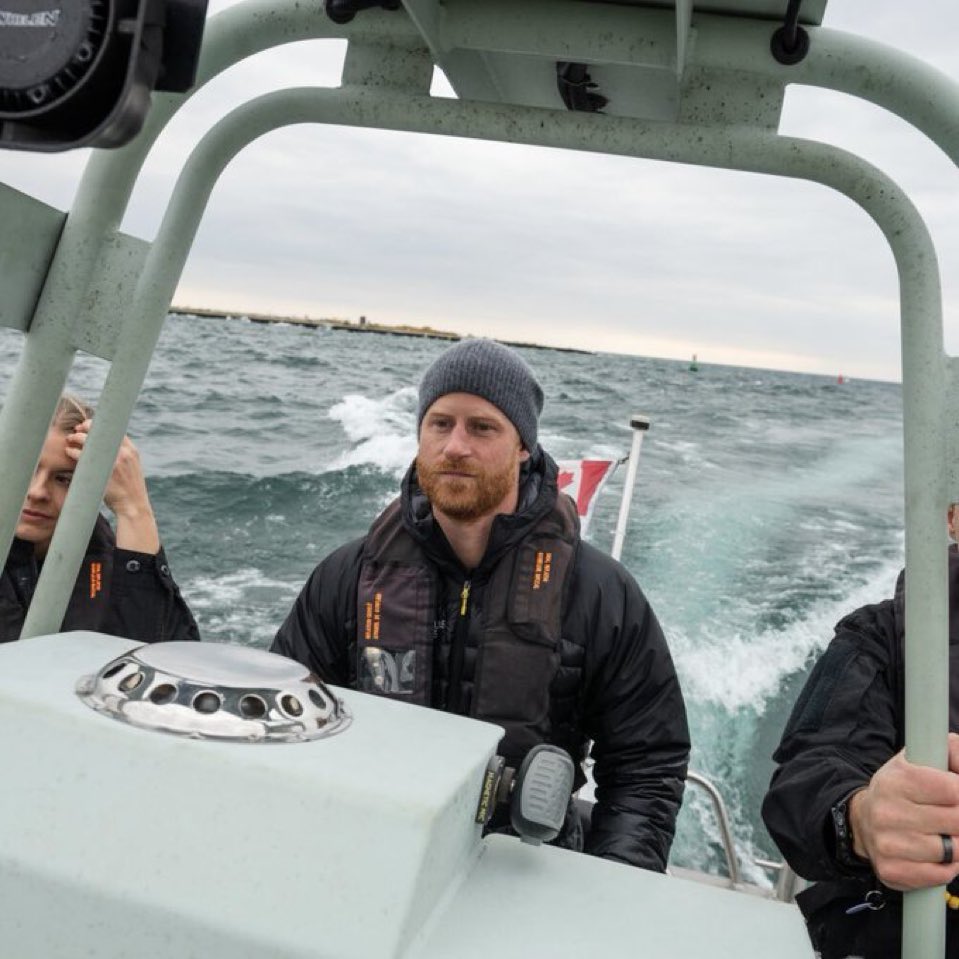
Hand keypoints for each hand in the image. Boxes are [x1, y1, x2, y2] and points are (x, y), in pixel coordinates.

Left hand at [66, 420, 159, 553]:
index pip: (112, 429)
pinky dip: (72, 451)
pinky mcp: (101, 470)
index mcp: (131, 450)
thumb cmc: (129, 490)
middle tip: (75, 432)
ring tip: (69, 441)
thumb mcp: (131, 468)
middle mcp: (124, 452)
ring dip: (76, 438)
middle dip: (85, 427)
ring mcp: (113, 460)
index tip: (87, 428)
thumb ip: (122, 456)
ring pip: (88, 439)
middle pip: (100, 430)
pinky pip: (81, 454)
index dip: (97, 426)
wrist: (133, 506)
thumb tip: (106, 446)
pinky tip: (69, 452)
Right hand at [849, 734, 958, 889]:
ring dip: (957, 844)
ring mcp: (888, 844)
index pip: (953, 790)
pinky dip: (948, 866)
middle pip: (957, 821)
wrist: (863, 820)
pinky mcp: (892, 870)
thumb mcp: (919, 759)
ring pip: (954, 851)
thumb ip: (952, 752)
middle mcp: (887, 811)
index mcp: (896, 780)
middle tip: (951, 816)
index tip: (955, 795)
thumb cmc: (902, 789)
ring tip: (944, 833)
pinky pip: (942, 874)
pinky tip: (936, 854)